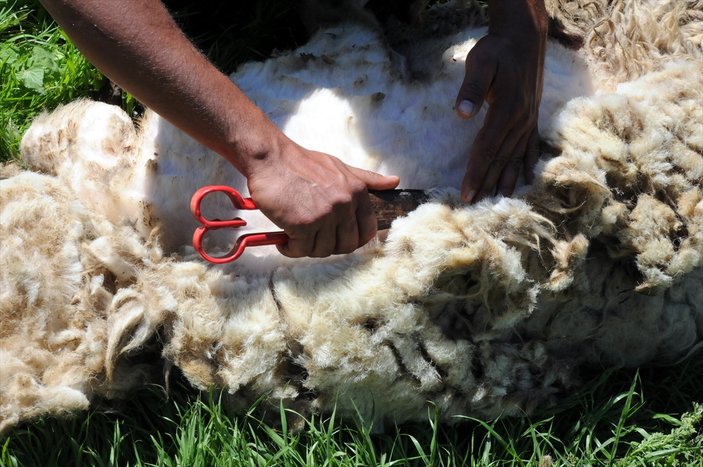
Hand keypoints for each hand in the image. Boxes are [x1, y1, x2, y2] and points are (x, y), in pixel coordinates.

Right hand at [247, 142, 398, 257]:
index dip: (352, 240)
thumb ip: (366, 179)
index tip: (336, 239)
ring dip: (307, 248)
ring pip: (323, 250)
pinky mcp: (304, 224)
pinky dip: (290, 248)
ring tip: (295, 235)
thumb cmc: (302, 164)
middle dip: (328, 246)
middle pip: (346, 245)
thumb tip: (395, 182)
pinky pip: (301, 249)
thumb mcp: (339, 167)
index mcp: (357, 191)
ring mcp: (325, 215)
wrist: (271, 159)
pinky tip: (284, 238)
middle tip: (312, 238)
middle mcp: (345, 203)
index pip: (367, 230)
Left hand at [455, 1, 546, 202]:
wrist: (525, 37)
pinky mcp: (532, 118)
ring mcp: (529, 120)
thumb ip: (471, 88)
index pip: (487, 148)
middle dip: (486, 183)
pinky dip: (527, 165)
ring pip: (515, 157)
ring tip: (497, 201)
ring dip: (505, 179)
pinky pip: (530, 147)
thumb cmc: (497, 50)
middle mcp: (520, 120)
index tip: (466, 192)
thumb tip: (462, 113)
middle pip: (500, 159)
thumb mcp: (480, 62)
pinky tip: (525, 180)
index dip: (475, 172)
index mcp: (506, 110)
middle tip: (474, 204)